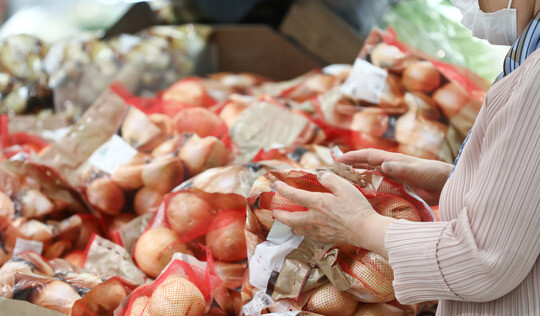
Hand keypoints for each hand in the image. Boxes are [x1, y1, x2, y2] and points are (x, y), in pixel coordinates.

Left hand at [273, 171, 393, 257]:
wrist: (367, 230)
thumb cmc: (357, 208)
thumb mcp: (345, 187)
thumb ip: (330, 179)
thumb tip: (319, 175)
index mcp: (317, 203)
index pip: (294, 196)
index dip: (282, 189)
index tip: (276, 185)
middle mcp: (314, 218)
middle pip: (289, 219)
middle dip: (279, 214)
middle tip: (275, 210)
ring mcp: (319, 230)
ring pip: (298, 230)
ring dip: (290, 224)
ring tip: (289, 220)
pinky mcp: (326, 238)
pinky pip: (309, 236)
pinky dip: (304, 231)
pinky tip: (307, 228)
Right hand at [337, 149, 452, 204]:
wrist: (449, 185)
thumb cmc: (435, 175)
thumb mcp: (418, 172)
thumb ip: (402, 169)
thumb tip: (384, 164)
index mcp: (393, 161)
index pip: (368, 156)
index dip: (353, 157)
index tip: (337, 159)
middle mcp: (390, 168)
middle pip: (365, 166)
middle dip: (350, 167)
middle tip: (333, 172)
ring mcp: (393, 179)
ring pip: (370, 177)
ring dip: (357, 179)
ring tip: (342, 185)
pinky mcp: (397, 189)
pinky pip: (378, 189)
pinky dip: (368, 191)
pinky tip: (361, 199)